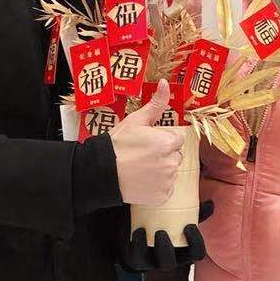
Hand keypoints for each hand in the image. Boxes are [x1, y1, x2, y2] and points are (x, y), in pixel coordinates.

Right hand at [110, 80, 185, 204]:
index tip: (148, 142)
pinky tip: (142, 180)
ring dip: (160, 170)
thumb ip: (155, 104)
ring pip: (170, 171)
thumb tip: (166, 84)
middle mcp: (171, 162)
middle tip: (143, 155)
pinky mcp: (162, 196)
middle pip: (175, 155)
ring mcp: (167, 181)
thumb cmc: (117, 145)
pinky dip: (157, 186)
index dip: (163, 138)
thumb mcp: (135, 120)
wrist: (102, 173)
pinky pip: (166, 188)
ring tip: (140, 168)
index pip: (177, 138)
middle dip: (164, 154)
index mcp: (168, 142)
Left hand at [123, 200, 213, 270]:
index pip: (197, 253)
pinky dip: (138, 246)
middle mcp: (172, 259)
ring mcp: (155, 263)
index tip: (189, 226)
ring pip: (158, 264)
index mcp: (186, 250)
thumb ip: (192, 209)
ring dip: (157, 249)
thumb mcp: (175, 212)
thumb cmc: (161, 216)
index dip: (196, 243)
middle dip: (168, 249)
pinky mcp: (138, 262)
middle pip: (176, 263)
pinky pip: (138, 261)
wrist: (133, 223)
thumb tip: (210, 204)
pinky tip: (138, 232)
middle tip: (162, 231)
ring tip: (148, 231)